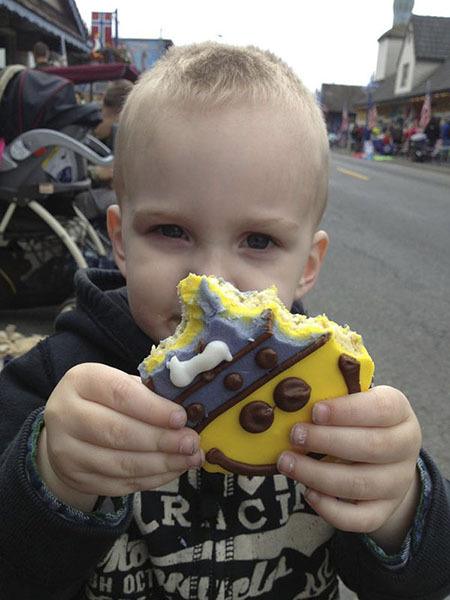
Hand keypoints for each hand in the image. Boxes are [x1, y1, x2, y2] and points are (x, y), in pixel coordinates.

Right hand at [37, 363, 203, 510]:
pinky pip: (119, 483)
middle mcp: (65, 414)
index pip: (120, 394)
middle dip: (161, 440)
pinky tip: (172, 470)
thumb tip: (191, 410)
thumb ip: (150, 393)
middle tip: (191, 443)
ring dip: (161, 464)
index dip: (154, 409)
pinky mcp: (76, 477)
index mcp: (81, 381)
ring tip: (190, 458)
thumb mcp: (122, 384)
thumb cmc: (106, 400)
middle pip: (119, 432)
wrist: (68, 429)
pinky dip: (151, 479)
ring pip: (120, 463)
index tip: (181, 418)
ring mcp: (65, 450)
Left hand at [277, 386, 421, 549]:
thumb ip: (333, 395)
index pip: (380, 409)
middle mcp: (405, 448)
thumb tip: (296, 392)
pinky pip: (360, 518)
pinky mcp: (384, 510)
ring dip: (317, 474)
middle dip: (326, 441)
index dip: (347, 411)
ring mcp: (396, 483)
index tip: (315, 411)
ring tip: (287, 463)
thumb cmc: (359, 420)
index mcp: (399, 412)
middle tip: (294, 435)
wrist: (386, 458)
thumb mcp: (355, 399)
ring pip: (360, 484)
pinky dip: (331, 509)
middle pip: (371, 447)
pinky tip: (308, 492)